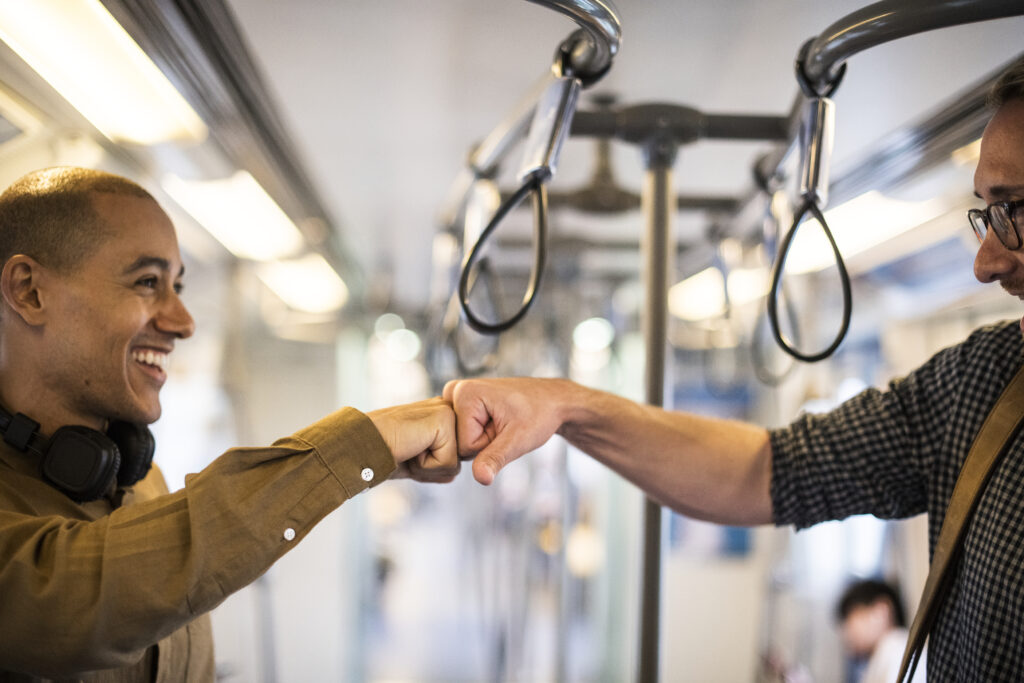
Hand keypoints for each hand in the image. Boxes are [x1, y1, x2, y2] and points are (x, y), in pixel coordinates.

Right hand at [367, 397, 459, 483]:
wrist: (360, 445)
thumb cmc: (381, 452)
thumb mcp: (413, 462)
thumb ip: (434, 465)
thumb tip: (452, 476)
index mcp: (438, 416)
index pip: (453, 458)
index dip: (430, 468)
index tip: (408, 453)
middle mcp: (445, 410)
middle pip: (457, 462)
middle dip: (431, 469)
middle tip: (408, 452)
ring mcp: (447, 412)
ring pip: (455, 464)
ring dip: (428, 468)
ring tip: (408, 449)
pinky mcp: (444, 420)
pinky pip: (448, 462)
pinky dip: (426, 465)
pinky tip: (410, 447)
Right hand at [442, 377, 565, 484]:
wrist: (550, 400)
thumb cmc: (539, 414)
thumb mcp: (518, 440)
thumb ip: (495, 458)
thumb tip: (481, 478)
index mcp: (464, 393)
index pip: (462, 445)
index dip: (486, 444)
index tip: (504, 428)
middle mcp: (454, 391)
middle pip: (455, 442)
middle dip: (481, 441)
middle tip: (502, 425)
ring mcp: (455, 396)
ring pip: (457, 439)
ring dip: (480, 438)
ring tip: (499, 422)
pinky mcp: (459, 402)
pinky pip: (459, 432)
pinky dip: (477, 432)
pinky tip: (492, 420)